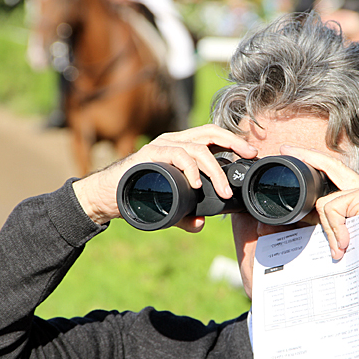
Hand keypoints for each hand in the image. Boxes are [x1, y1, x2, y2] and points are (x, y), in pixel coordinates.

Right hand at [72, 125, 257, 229]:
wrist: (106, 196)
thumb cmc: (137, 195)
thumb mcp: (169, 205)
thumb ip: (186, 215)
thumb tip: (201, 224)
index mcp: (180, 147)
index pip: (212, 136)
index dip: (234, 141)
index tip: (251, 152)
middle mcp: (172, 142)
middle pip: (209, 133)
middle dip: (234, 143)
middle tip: (249, 156)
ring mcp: (161, 146)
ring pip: (197, 148)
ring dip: (214, 170)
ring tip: (223, 191)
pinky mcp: (149, 156)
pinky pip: (176, 155)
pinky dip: (190, 169)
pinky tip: (196, 185)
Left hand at [280, 145, 358, 300]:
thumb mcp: (337, 234)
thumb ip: (322, 221)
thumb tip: (296, 215)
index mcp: (357, 196)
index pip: (333, 171)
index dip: (314, 159)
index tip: (294, 151)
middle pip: (330, 166)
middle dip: (306, 155)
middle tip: (285, 147)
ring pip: (324, 203)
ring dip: (328, 228)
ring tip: (341, 246)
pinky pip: (332, 210)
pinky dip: (334, 229)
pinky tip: (345, 243)